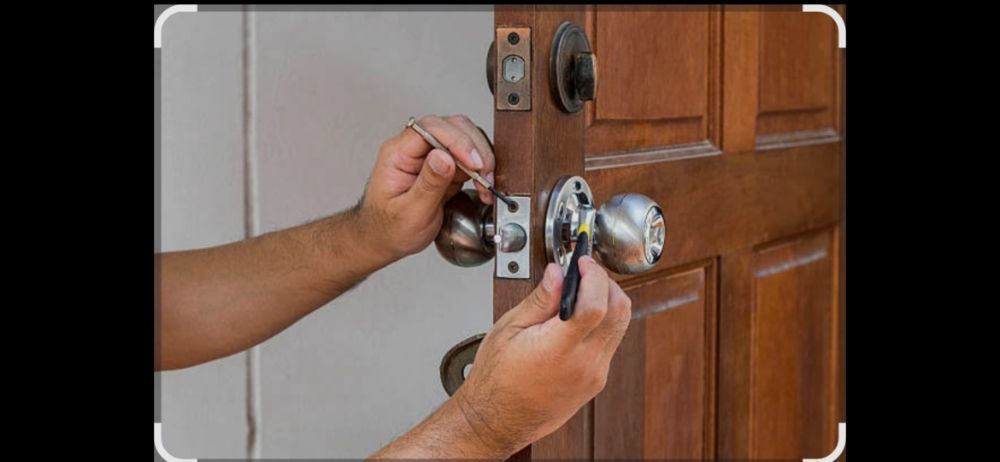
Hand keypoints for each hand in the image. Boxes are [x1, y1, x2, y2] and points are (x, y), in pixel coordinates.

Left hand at [357, 114, 495, 260]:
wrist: (386, 240)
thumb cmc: (389, 228)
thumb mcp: (408, 212)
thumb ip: (428, 184)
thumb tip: (444, 157)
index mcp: (398, 153)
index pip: (430, 128)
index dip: (457, 140)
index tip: (473, 162)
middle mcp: (415, 149)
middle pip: (452, 126)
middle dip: (474, 148)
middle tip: (483, 174)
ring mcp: (431, 156)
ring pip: (465, 138)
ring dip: (481, 158)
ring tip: (485, 184)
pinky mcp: (445, 167)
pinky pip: (468, 157)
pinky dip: (481, 170)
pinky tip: (483, 187)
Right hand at [452, 257, 632, 455]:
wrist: (499, 421)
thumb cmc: (496, 380)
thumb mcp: (508, 329)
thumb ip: (539, 300)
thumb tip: (558, 273)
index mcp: (558, 350)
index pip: (596, 305)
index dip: (594, 276)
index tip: (582, 262)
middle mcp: (584, 364)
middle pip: (619, 311)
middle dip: (606, 282)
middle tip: (584, 271)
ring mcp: (595, 375)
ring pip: (621, 326)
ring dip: (608, 300)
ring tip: (581, 291)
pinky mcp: (597, 381)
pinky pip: (611, 342)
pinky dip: (603, 322)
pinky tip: (580, 317)